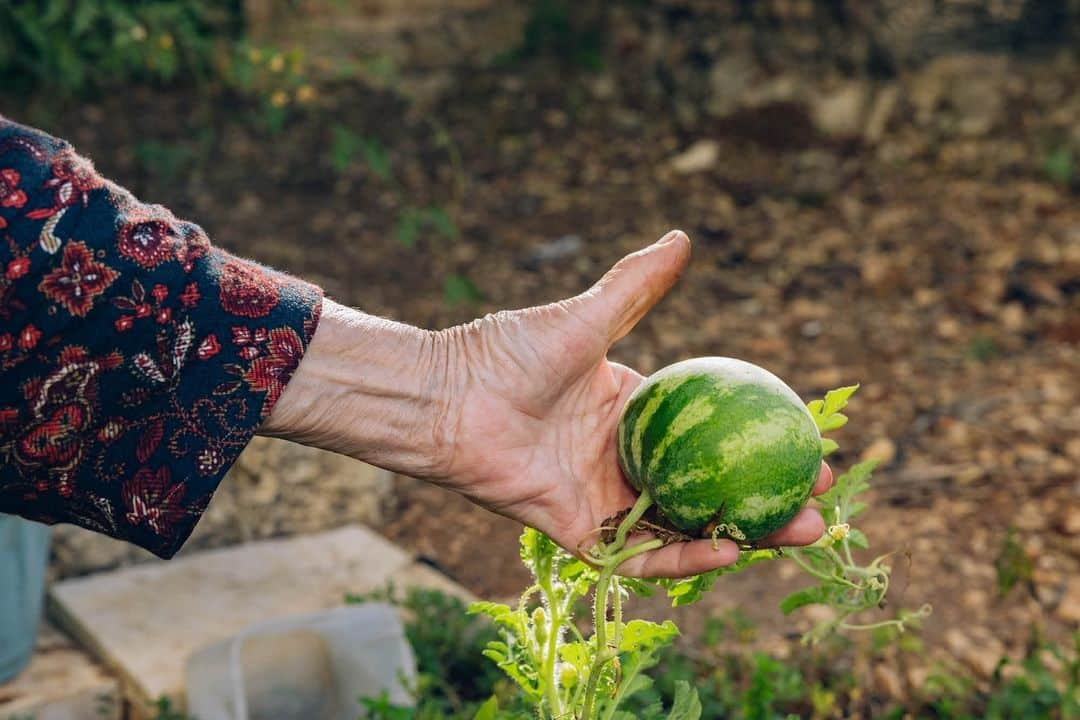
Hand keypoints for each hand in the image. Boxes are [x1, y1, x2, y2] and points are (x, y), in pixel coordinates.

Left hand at [436, 230, 832, 577]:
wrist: (445, 399)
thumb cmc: (505, 353)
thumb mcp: (584, 318)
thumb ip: (634, 287)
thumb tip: (682, 238)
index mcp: (629, 407)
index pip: (708, 428)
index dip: (755, 436)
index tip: (807, 437)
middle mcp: (623, 455)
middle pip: (708, 483)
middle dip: (766, 495)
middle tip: (820, 498)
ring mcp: (603, 495)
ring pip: (685, 524)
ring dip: (743, 533)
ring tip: (801, 532)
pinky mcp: (579, 530)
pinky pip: (637, 553)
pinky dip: (683, 556)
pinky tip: (731, 548)